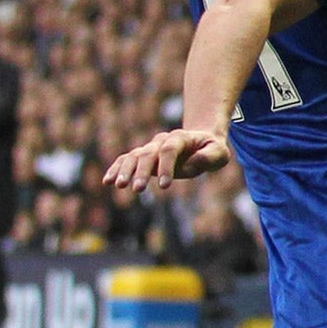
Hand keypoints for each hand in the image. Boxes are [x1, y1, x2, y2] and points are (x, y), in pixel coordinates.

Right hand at [104, 129, 231, 193]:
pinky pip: (126, 160)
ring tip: (118, 185)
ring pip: (133, 156)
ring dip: (125, 170)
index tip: (165, 186)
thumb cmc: (211, 149)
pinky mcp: (143, 157)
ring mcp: (151, 148)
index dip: (166, 167)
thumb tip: (193, 163)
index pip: (169, 150)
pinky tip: (107, 181)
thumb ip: (209, 157)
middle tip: (137, 190)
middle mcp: (161, 141)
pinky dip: (116, 169)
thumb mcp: (219, 152)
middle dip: (142, 171)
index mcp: (180, 137)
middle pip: (147, 153)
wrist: (201, 142)